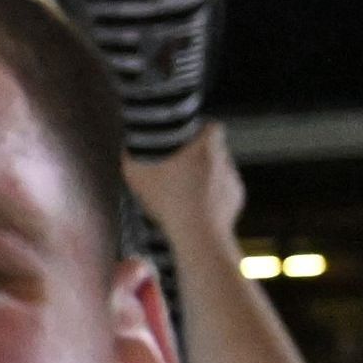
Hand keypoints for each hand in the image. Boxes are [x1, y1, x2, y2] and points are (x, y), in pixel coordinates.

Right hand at [120, 122, 242, 239]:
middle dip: (201, 156)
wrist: (198, 235)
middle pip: (216, 149)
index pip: (213, 127)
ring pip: (220, 171)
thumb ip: (132, 156)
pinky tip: (197, 207)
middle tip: (182, 167)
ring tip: (187, 191)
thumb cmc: (168, 202)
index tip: (190, 138)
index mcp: (205, 148)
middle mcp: (223, 161)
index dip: (202, 131)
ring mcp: (232, 180)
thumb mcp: (138, 176)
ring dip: (207, 176)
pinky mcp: (236, 199)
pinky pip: (224, 191)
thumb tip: (127, 147)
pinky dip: (214, 196)